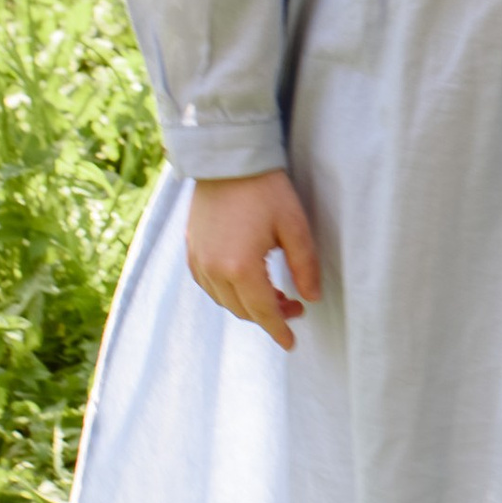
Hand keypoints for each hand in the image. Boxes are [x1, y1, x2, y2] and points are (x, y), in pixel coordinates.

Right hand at [184, 169, 321, 350]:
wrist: (227, 160)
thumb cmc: (265, 190)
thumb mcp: (295, 227)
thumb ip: (305, 266)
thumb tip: (311, 298)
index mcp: (240, 267)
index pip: (263, 312)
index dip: (279, 330)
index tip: (291, 343)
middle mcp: (213, 270)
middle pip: (242, 310)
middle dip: (269, 316)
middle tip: (293, 306)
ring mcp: (198, 260)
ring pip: (224, 300)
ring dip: (248, 304)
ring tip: (274, 294)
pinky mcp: (190, 249)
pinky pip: (208, 284)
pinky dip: (227, 292)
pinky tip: (244, 281)